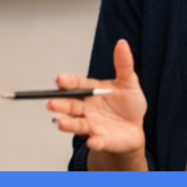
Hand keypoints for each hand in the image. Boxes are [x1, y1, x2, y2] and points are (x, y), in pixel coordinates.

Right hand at [48, 39, 147, 169]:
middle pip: (70, 105)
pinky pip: (97, 141)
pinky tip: (92, 141)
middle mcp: (87, 108)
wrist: (136, 128)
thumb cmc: (129, 104)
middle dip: (60, 104)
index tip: (60, 79)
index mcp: (92, 91)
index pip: (77, 85)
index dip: (68, 82)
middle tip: (51, 103)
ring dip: (68, 124)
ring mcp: (92, 124)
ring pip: (77, 124)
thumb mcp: (129, 81)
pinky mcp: (101, 139)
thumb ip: (123, 64)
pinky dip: (94, 142)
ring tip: (60, 123)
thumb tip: (122, 44)